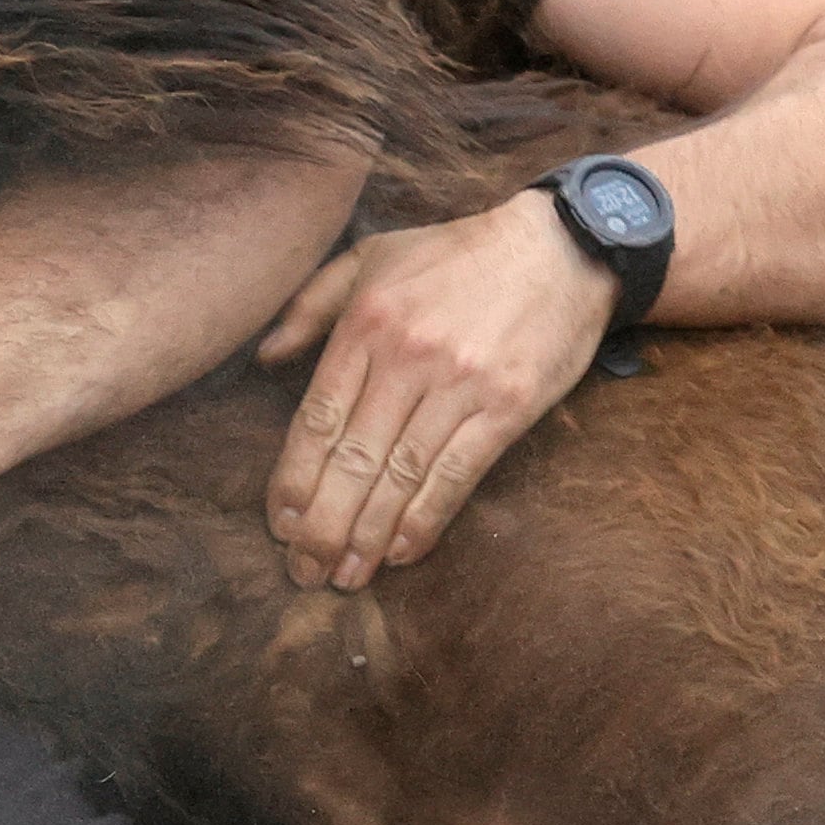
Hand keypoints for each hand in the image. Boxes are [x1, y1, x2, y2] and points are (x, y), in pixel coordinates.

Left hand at [258, 193, 614, 589]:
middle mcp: (407, 356)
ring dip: (368, 536)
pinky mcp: (507, 407)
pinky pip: (456, 475)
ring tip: (345, 576)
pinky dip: (424, 520)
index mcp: (367, 323)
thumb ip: (311, 305)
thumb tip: (264, 357)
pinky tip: (400, 552)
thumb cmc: (458, 255)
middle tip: (303, 570)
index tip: (279, 523)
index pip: (317, 418)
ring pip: (401, 477)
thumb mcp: (373, 257)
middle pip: (353, 458)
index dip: (293, 480)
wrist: (560, 247)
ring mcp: (460, 384)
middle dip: (322, 525)